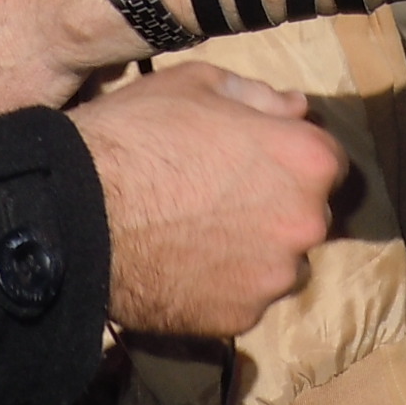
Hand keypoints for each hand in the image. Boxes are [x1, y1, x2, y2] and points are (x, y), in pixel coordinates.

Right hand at [72, 64, 345, 337]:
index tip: (259, 157)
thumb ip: (258, 97)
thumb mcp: (197, 85)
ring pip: (279, 263)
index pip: (329, 160)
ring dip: (255, 250)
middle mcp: (305, 224)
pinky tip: (182, 266)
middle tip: (221, 196)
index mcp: (305, 160)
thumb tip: (294, 108)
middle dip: (276, 204)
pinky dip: (222, 285)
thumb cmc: (138, 135)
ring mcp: (273, 278)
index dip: (292, 156)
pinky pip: (243, 298)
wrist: (76, 214)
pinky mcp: (239, 319)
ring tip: (198, 235)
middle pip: (307, 214)